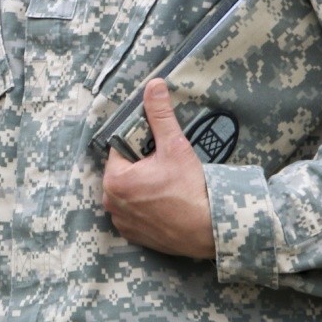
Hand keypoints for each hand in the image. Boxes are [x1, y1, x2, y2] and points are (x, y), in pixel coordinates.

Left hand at [101, 79, 214, 258]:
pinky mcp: (133, 235)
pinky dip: (146, 206)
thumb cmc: (191, 190)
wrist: (211, 229)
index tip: (158, 149)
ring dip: (143, 186)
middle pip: (124, 170)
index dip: (140, 145)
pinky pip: (134, 212)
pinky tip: (165, 203)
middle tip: (166, 169)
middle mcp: (111, 202)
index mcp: (114, 179)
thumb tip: (154, 86)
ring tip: (168, 186)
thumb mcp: (175, 146)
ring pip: (129, 191)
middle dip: (141, 166)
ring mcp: (121, 221)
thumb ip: (160, 115)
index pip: (120, 149)